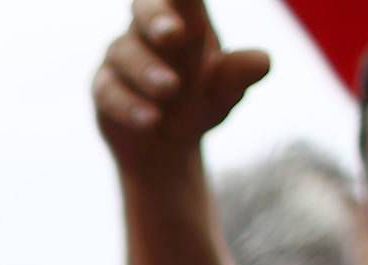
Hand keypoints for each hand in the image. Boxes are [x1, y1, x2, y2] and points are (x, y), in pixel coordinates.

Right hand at [94, 0, 270, 173]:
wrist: (167, 148)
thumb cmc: (199, 102)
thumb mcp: (224, 92)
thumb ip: (238, 74)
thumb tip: (263, 62)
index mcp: (184, 17)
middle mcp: (148, 28)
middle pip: (142, 7)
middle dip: (157, 17)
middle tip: (174, 34)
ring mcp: (122, 56)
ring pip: (125, 53)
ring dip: (147, 72)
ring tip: (171, 90)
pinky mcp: (104, 88)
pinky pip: (109, 91)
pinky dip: (130, 105)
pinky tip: (151, 120)